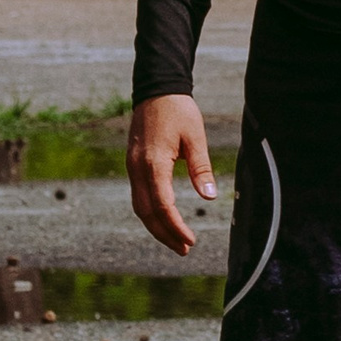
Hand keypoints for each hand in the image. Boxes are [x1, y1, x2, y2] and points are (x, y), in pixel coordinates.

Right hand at [128, 93, 215, 257]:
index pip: (163, 205)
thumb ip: (201, 168)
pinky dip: (151, 212)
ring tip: (176, 241)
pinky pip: (139, 196)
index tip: (190, 241)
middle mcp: (137, 168)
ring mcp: (132, 167)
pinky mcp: (133, 165)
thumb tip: (209, 197)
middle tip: (184, 250)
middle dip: (164, 234)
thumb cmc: (178, 111)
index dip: (176, 227)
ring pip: (140, 206)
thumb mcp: (195, 137)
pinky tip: (164, 220)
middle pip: (147, 212)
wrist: (156, 90)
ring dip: (156, 226)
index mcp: (153, 163)